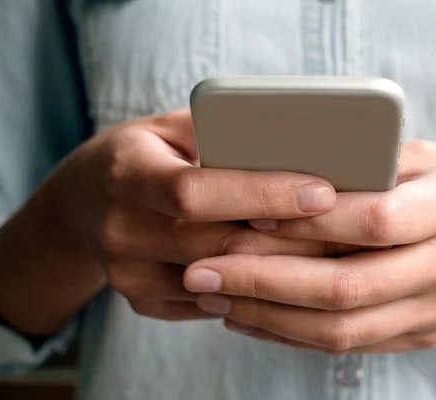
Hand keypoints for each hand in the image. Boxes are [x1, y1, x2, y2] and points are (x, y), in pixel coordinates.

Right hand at [0, 110, 357, 332]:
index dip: (263, 194)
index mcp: (128, 175)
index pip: (197, 192)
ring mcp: (130, 276)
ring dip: (284, 268)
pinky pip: (214, 301)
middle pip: (219, 245)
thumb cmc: (142, 155)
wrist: (84, 203)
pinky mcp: (145, 302)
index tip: (323, 190)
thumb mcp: (171, 129)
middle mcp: (122, 231)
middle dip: (292, 238)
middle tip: (352, 225)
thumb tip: (299, 146)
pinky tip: (293, 271)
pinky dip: (256, 287)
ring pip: (224, 282)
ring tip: (336, 249)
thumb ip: (223, 138)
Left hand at [183, 140, 435, 352]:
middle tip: (202, 271)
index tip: (245, 217)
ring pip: (342, 329)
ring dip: (269, 317)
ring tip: (213, 298)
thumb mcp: (431, 159)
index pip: (372, 220)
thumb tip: (287, 175)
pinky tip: (251, 317)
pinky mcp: (421, 335)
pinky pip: (350, 345)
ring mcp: (434, 311)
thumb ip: (369, 165)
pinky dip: (293, 335)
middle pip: (346, 288)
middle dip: (264, 282)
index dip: (305, 223)